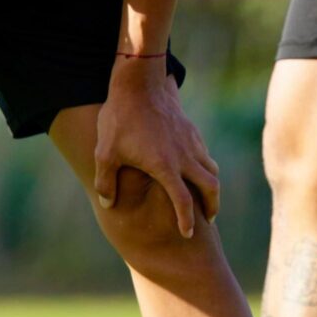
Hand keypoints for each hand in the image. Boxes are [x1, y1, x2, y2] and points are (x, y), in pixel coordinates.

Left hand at [93, 58, 220, 238]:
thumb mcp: (105, 153)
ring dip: (211, 186)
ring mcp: (190, 141)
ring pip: (211, 168)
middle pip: (210, 187)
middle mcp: (184, 156)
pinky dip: (205, 166)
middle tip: (208, 219)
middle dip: (212, 206)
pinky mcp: (190, 129)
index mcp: (165, 167)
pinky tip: (195, 168)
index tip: (188, 233)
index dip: (187, 221)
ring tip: (205, 196)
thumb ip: (106, 181)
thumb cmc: (119, 118)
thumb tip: (108, 203)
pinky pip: (204, 153)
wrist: (138, 83)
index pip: (183, 201)